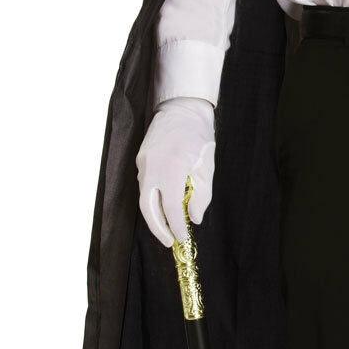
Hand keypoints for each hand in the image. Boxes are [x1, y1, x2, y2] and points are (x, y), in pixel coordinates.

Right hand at [135, 96, 215, 247]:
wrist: (182, 108)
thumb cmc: (199, 135)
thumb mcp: (207, 166)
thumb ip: (201, 194)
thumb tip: (193, 218)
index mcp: (172, 168)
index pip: (170, 207)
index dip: (175, 226)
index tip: (182, 238)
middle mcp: (153, 167)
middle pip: (148, 208)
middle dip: (157, 228)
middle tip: (169, 241)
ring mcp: (143, 162)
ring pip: (144, 197)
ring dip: (154, 215)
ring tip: (168, 227)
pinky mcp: (140, 159)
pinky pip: (144, 185)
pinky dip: (152, 199)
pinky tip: (163, 205)